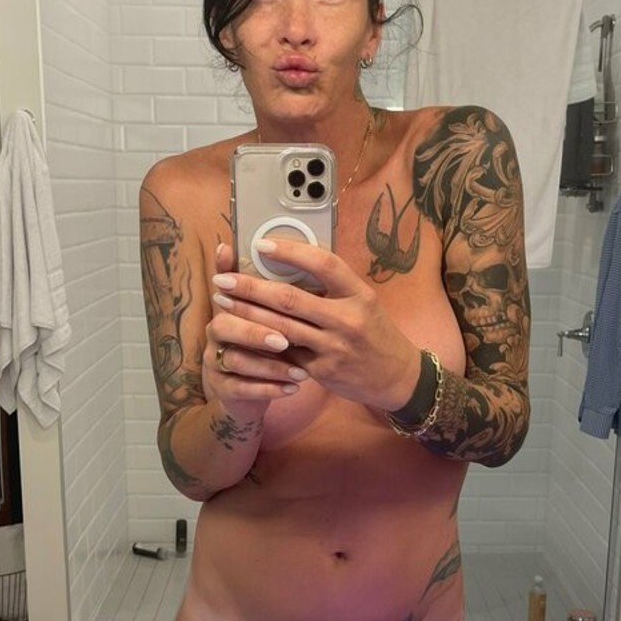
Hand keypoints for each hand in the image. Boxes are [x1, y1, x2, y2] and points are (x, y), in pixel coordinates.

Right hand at [204, 242, 308, 408]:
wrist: (246, 392)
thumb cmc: (263, 347)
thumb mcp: (269, 316)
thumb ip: (276, 288)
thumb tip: (280, 253)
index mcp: (228, 309)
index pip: (228, 291)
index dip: (241, 286)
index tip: (266, 288)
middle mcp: (216, 333)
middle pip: (225, 326)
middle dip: (256, 332)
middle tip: (286, 339)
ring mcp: (216, 362)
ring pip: (235, 361)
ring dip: (269, 366)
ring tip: (301, 372)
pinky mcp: (222, 389)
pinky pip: (241, 389)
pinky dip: (269, 389)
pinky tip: (293, 388)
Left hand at [211, 238, 421, 412]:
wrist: (397, 376)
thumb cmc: (375, 332)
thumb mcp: (364, 301)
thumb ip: (333, 285)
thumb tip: (292, 259)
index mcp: (359, 294)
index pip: (324, 264)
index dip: (290, 252)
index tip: (260, 244)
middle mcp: (347, 320)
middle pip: (290, 299)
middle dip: (250, 288)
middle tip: (223, 279)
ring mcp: (334, 349)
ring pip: (281, 328)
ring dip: (247, 315)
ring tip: (223, 303)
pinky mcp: (322, 372)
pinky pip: (285, 355)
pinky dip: (260, 343)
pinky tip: (239, 333)